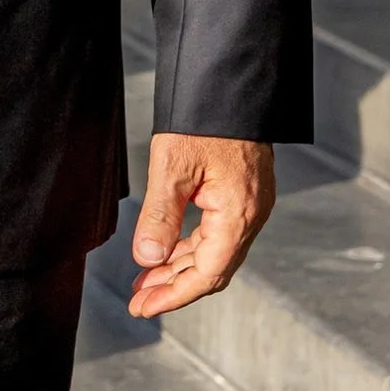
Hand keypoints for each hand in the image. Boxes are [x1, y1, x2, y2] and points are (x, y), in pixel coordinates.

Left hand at [127, 134, 276, 319]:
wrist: (232, 82)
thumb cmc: (205, 118)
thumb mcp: (172, 166)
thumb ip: (160, 215)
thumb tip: (147, 258)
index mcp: (239, 214)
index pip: (207, 273)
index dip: (174, 295)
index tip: (143, 308)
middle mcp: (251, 214)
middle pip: (213, 269)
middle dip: (174, 288)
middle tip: (138, 303)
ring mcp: (250, 205)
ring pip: (214, 252)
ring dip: (179, 269)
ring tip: (143, 283)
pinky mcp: (242, 194)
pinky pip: (216, 233)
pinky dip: (189, 247)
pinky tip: (164, 253)